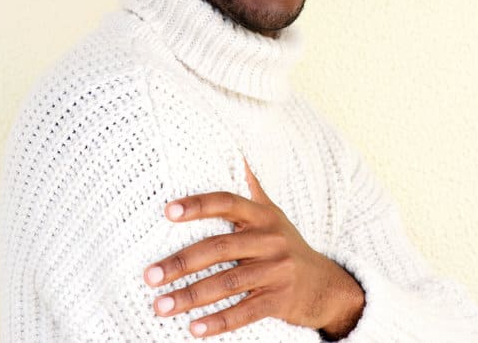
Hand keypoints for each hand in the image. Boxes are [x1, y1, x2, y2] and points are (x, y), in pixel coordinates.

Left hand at [143, 162, 364, 338]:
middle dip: (180, 263)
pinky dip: (218, 322)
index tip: (167, 211)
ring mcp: (276, 271)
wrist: (327, 286)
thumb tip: (237, 152)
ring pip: (227, 283)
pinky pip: (245, 312)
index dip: (198, 205)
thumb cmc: (288, 245)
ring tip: (160, 305)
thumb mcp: (273, 214)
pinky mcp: (280, 300)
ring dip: (190, 296)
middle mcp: (270, 240)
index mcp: (262, 216)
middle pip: (219, 248)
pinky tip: (193, 329)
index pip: (226, 203)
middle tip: (150, 276)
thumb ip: (252, 187)